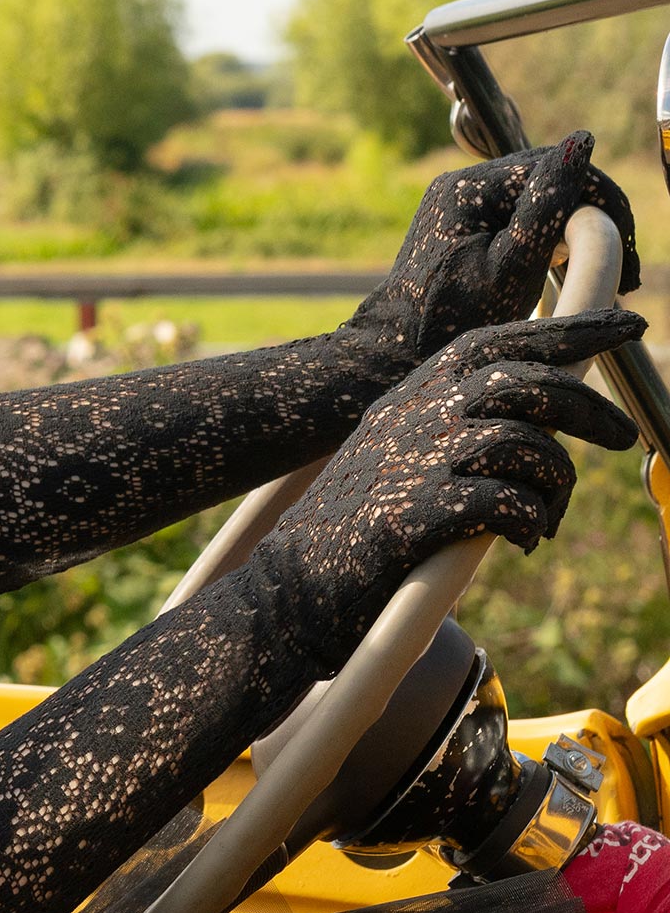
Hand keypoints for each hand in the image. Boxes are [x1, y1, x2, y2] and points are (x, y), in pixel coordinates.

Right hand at [253, 309, 644, 677]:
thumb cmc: (349, 533)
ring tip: (545, 521)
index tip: (625, 324)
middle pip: (523, 382)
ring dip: (555, 485)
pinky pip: (505, 502)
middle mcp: (412, 416)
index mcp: (410, 397)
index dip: (568, 330)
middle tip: (623, 436)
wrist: (287, 588)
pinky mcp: (414, 515)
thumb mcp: (394, 461)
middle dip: (588, 407)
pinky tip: (522, 542)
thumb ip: (448, 434)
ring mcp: (412, 462)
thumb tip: (533, 433)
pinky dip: (529, 522)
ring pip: (522, 444)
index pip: (498, 342)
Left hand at [346, 133, 639, 376]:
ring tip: (599, 276)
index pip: (556, 167)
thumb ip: (549, 205)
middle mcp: (459, 186)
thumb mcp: (513, 267)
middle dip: (593, 218)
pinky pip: (515, 223)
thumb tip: (582, 141)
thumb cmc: (451, 324)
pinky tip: (563, 273)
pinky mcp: (458, 232)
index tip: (629, 257)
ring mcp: (456, 208)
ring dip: (573, 232)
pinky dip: (546, 244)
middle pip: (548, 181)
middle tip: (626, 272)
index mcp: (469, 187)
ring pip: (535, 203)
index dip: (604, 203)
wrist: (392, 359)